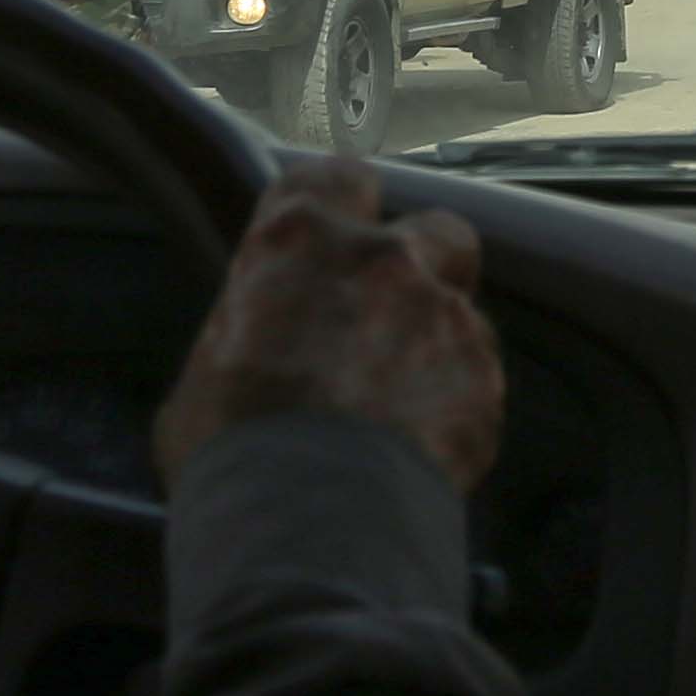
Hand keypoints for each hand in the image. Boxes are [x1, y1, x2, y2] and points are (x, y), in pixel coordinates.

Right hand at [157, 155, 499, 492]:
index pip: (333, 175)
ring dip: (439, 345)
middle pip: (434, 227)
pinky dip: (455, 405)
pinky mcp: (487, 380)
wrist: (308, 520)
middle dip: (424, 264)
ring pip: (462, 310)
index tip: (334, 230)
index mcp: (300, 241)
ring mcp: (445, 316)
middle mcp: (383, 260)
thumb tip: (262, 351)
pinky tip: (423, 448)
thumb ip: (254, 334)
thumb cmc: (231, 446)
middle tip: (392, 315)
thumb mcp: (208, 372)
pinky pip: (477, 379)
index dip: (339, 201)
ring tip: (401, 407)